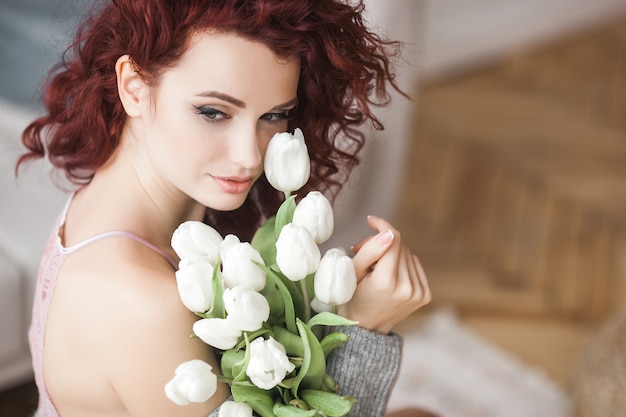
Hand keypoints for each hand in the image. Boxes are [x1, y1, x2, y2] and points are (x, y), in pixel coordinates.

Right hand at [339, 215, 430, 333]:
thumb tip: (389, 233)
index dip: (382, 226)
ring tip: (376, 265)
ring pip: (408, 253)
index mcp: (386, 281)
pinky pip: (414, 265)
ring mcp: (418, 292)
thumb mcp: (352, 272)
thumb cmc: (353, 297)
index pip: (393, 238)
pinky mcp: (425, 294)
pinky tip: (391, 273)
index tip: (370, 221)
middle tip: (364, 251)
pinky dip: (403, 264)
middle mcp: (407, 287)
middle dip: (383, 242)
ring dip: (392, 252)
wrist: (366, 327)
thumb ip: (370, 250)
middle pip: (400, 245)